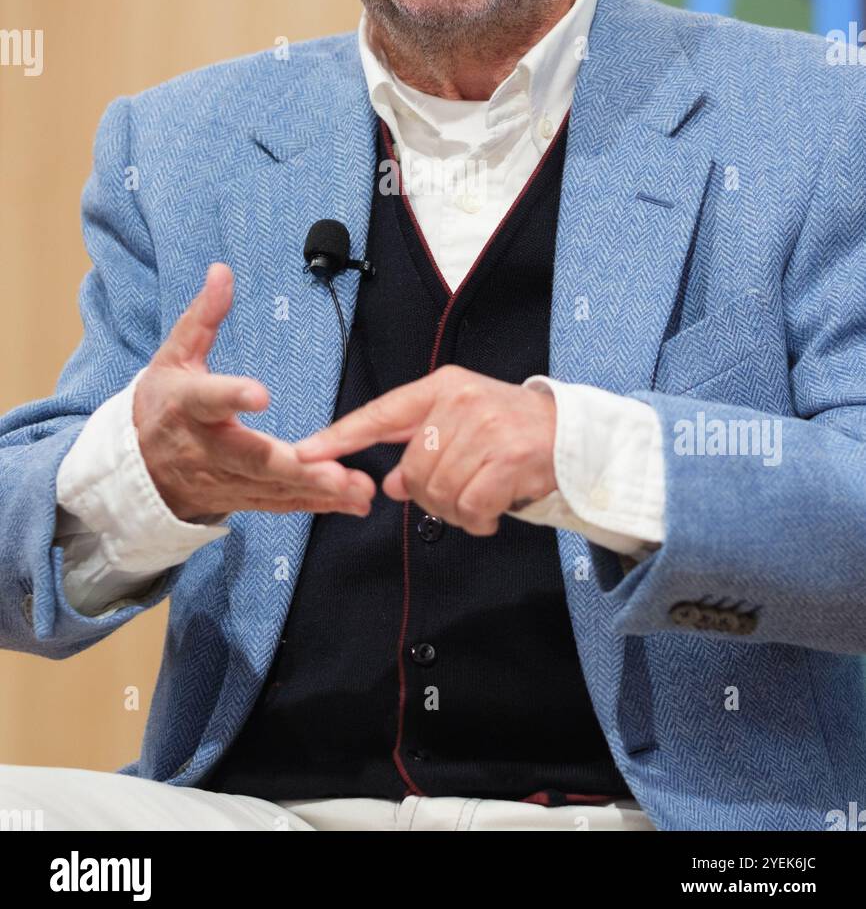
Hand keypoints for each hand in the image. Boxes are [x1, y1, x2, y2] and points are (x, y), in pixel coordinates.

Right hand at [133, 263, 375, 521]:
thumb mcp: (174, 356)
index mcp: (188, 405)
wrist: (135, 470)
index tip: (260, 394)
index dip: (231, 396)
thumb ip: (203, 317)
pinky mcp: (242, 498)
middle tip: (336, 472)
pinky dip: (317, 506)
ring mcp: (225, 479)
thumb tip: (222, 271)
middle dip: (296, 467)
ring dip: (318, 491)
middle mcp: (207, 448)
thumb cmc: (163, 403)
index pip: (208, 399)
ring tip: (359, 490)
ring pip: (273, 487)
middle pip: (252, 458)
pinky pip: (281, 503)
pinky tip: (354, 503)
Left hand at [293, 364, 557, 535]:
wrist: (575, 434)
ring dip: (456, 511)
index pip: (380, 414)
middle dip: (429, 495)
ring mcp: (485, 429)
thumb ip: (422, 446)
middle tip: (458, 495)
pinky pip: (470, 507)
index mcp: (442, 387)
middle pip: (413, 469)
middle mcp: (460, 402)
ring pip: (438, 492)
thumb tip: (393, 485)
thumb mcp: (463, 423)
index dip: (340, 437)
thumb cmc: (512, 430)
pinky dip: (478, 521)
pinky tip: (493, 512)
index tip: (304, 454)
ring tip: (479, 501)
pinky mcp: (507, 460)